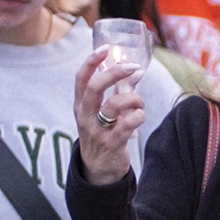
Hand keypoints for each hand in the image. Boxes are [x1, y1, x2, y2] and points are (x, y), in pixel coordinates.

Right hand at [74, 48, 150, 183]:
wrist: (98, 170)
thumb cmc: (101, 134)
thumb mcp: (98, 113)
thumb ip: (112, 93)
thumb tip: (133, 70)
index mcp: (80, 105)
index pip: (81, 79)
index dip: (92, 61)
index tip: (106, 49)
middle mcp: (85, 116)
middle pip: (95, 88)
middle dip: (115, 73)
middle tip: (133, 67)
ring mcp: (97, 131)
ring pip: (115, 104)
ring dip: (134, 98)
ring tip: (139, 103)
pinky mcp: (112, 143)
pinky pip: (129, 123)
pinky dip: (139, 116)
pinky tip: (139, 117)